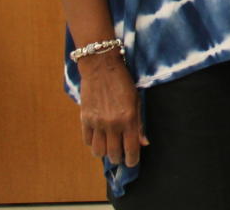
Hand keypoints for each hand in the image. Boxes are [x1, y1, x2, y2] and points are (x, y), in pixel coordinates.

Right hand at [77, 51, 146, 165]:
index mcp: (128, 119)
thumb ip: (139, 124)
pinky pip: (87, 141)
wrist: (101, 67)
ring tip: (109, 148)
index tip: (132, 162)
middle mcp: (112, 124)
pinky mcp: (85, 119)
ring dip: (104, 153)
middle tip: (121, 155)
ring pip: (98, 151)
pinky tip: (98, 139)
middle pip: (114, 154)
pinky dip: (93, 144)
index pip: (131, 149)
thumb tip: (144, 143)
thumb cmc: (123, 82)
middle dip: (119, 158)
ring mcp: (97, 122)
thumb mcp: (137, 101)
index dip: (132, 160)